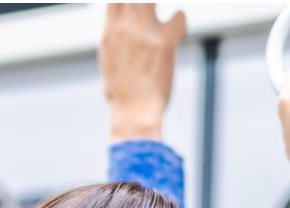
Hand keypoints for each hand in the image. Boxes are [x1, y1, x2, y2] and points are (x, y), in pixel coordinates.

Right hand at [100, 3, 186, 142]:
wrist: (134, 113)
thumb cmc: (121, 94)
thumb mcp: (108, 59)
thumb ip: (114, 37)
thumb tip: (117, 30)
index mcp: (110, 32)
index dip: (126, 1)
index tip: (135, 7)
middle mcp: (126, 27)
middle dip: (145, 3)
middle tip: (150, 12)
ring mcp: (145, 33)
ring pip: (152, 0)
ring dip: (158, 6)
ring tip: (161, 22)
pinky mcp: (165, 42)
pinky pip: (179, 16)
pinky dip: (180, 21)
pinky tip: (178, 32)